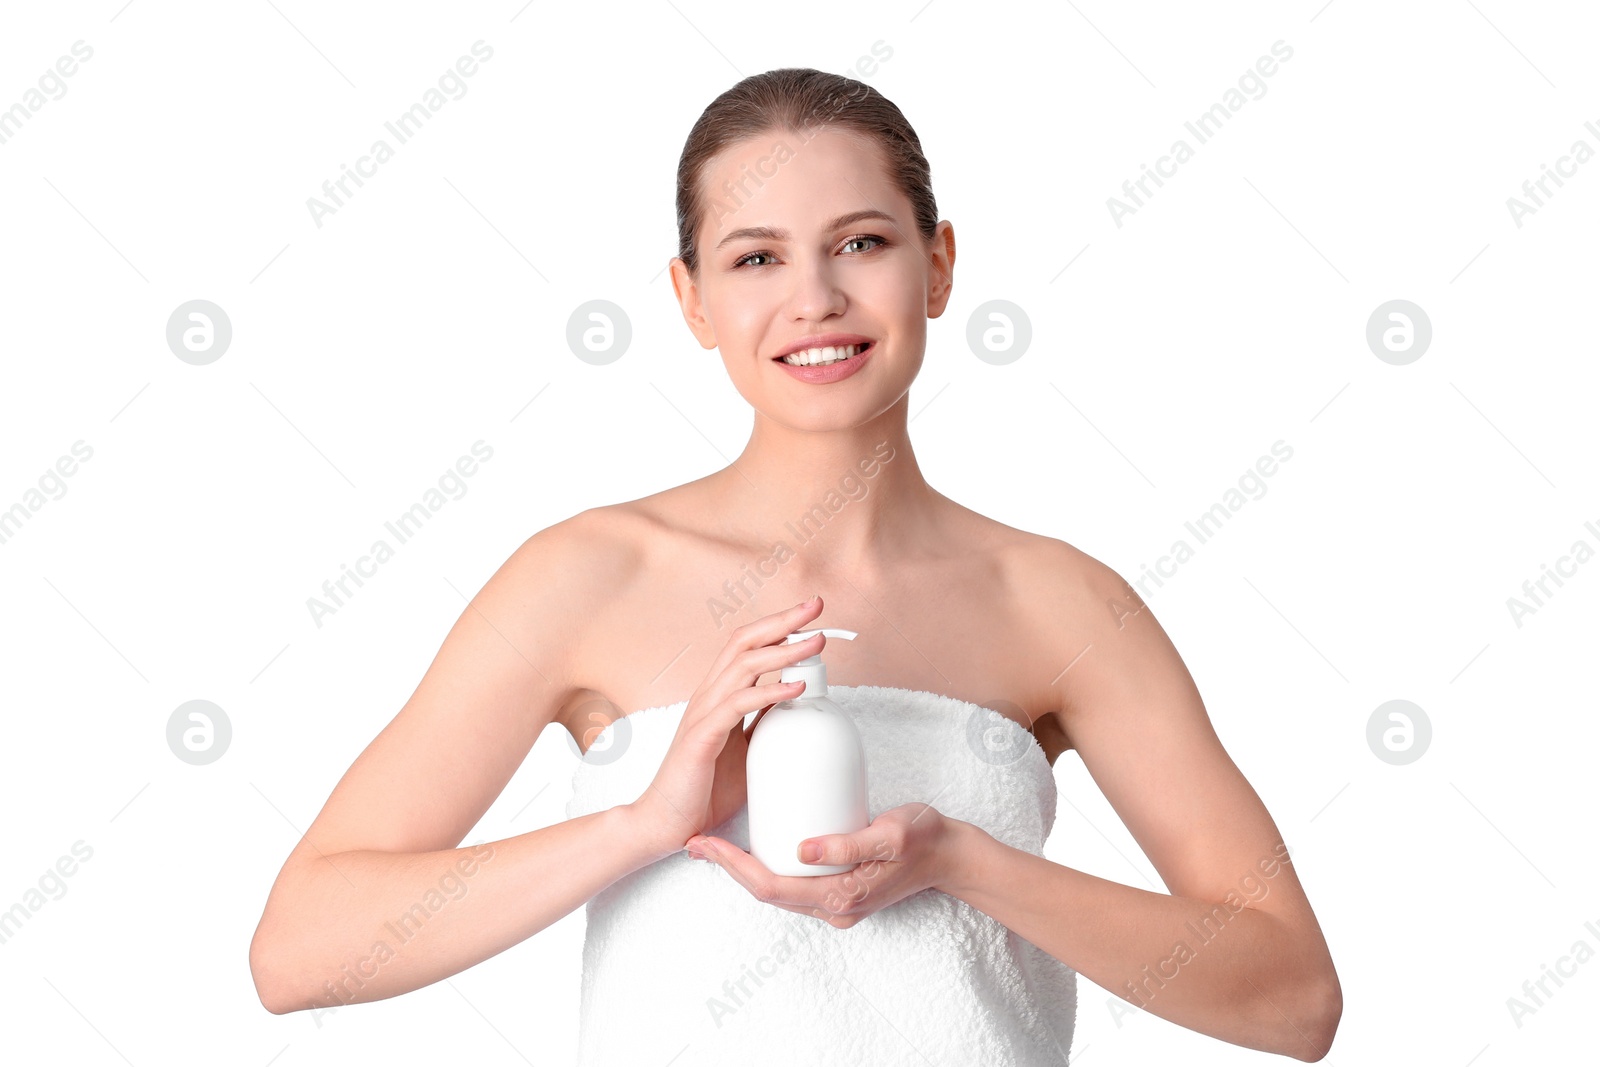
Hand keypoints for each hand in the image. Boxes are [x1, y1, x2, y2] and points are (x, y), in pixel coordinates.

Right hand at [628, 596, 828, 857]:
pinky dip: (769, 691)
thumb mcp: (745, 749)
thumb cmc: (703, 789)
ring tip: (816, 641)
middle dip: (784, 621)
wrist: (665, 824)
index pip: (748, 646)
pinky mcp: (701, 736)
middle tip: (818, 606)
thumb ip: (763, 723)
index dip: (778, 626)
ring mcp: (702, 713)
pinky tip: (795, 686)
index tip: (812, 615)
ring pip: (744, 665)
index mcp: (718, 694)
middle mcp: (708, 695)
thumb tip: (793, 701)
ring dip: (784, 650)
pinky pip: (738, 705)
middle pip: (745, 642)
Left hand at [685, 803, 957, 927]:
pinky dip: (770, 867)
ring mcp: (836, 904)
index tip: (706, 844)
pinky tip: (758, 846)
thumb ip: (847, 844)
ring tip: (717, 844)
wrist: (952, 855)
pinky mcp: (839, 892)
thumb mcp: (889, 834)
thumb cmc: (924, 838)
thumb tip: (801, 850)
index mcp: (839, 897)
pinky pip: (794, 885)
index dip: (733, 866)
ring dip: (746, 870)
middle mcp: (833, 908)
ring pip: (779, 891)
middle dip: (730, 868)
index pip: (771, 887)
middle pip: (767, 892)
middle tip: (698, 842)